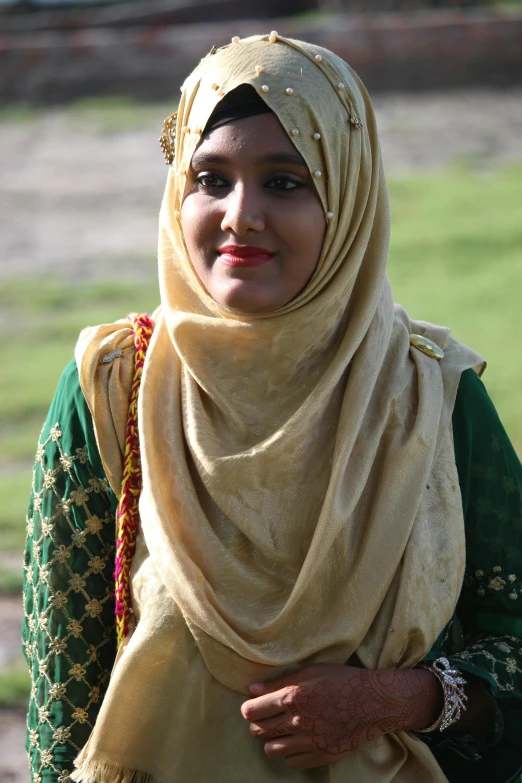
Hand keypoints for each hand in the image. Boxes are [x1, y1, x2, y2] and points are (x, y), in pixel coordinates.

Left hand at [240, 664, 440, 769]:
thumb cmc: (344, 680)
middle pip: (259, 732)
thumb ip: (280, 682)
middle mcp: (298, 722)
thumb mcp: (311, 672)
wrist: (376, 702)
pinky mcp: (322, 756)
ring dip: (273, 740)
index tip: (253, 707)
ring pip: (272, 750)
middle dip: (258, 724)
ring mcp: (310, 742)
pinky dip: (291, 753)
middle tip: (268, 717)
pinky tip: (299, 740)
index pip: (253, 711)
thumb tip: (252, 689)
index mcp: (293, 697)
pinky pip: (292, 762)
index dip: (249, 709)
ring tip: (282, 729)